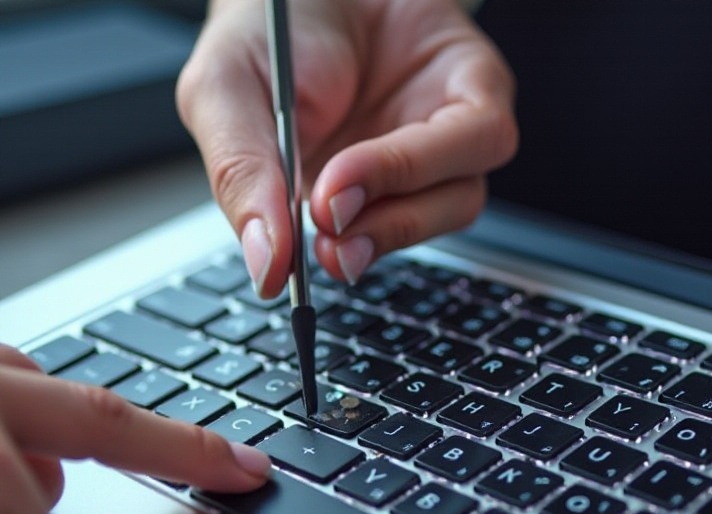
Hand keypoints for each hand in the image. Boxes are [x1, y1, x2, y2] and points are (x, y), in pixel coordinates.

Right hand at [176, 0, 516, 294]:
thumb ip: (242, 181)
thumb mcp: (224, 99)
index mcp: (346, 188)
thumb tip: (263, 267)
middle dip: (373, 240)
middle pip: (419, 230)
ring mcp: (446, 138)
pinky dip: (423, 161)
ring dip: (395, 206)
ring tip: (334, 189)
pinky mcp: (479, 96)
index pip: (360, 250)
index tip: (302, 278)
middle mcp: (402, 171)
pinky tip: (367, 158)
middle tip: (325, 236)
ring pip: (458, 200)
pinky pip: (477, 143)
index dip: (343, 265)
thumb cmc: (269, 29)